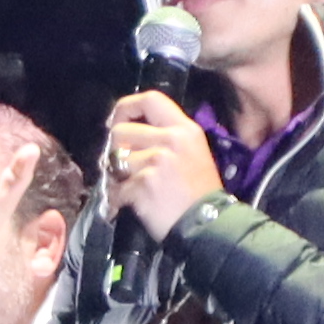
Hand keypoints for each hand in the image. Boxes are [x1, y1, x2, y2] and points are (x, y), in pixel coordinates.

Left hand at [97, 89, 223, 245]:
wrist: (209, 224)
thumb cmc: (201, 192)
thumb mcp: (194, 152)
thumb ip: (167, 137)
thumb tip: (132, 134)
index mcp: (185, 129)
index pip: (150, 99)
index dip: (126, 107)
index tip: (117, 121)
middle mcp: (171, 139)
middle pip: (121, 131)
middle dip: (115, 150)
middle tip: (123, 165)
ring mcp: (157, 161)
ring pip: (115, 160)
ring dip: (116, 177)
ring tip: (130, 187)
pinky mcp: (144, 183)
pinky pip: (117, 187)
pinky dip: (119, 199)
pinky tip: (132, 203)